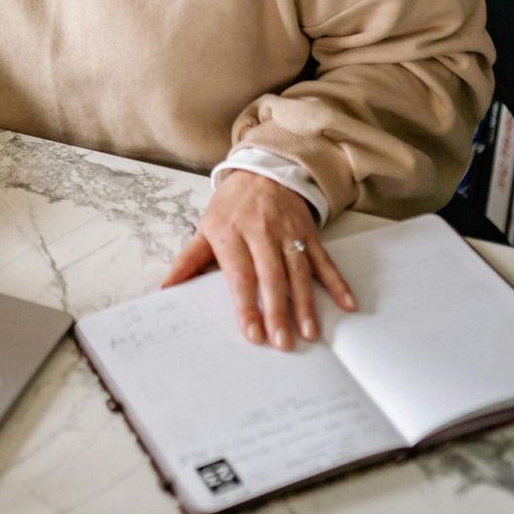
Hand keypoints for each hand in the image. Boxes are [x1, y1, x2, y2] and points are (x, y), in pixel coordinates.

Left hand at [160, 170, 355, 350]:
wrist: (263, 170)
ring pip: (299, 273)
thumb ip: (188, 260)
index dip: (247, 305)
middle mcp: (262, 234)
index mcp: (232, 234)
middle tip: (282, 343)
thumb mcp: (205, 226)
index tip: (252, 333)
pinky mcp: (309, 234)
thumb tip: (167, 288)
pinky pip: (324, 261)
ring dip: (306, 304)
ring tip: (309, 332)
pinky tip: (346, 304)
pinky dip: (337, 282)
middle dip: (278, 312)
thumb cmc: (231, 205)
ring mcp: (289, 234)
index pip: (240, 275)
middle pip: (271, 278)